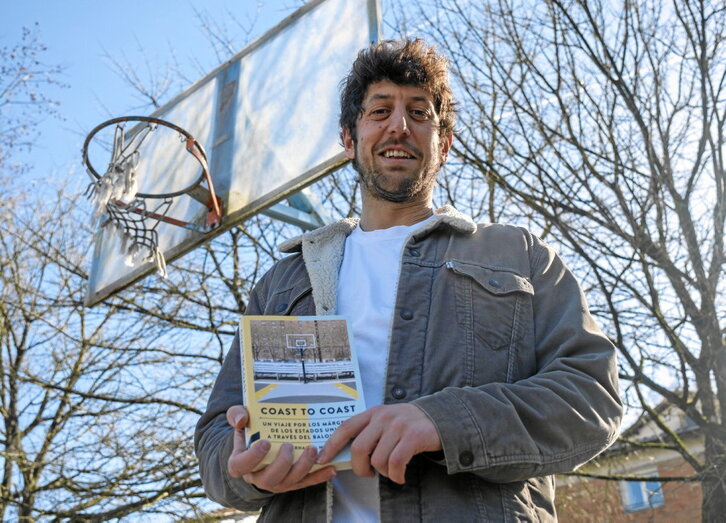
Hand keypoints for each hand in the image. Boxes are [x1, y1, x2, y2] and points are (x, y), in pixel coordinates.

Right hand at [226, 405, 335, 492]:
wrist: (259, 444)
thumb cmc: (250, 430)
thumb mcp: (240, 419)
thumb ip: (236, 415)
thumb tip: (241, 419)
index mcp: (241, 463)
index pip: (242, 465)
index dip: (253, 456)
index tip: (265, 442)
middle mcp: (258, 476)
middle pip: (269, 478)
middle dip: (282, 463)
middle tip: (289, 446)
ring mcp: (277, 482)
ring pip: (290, 481)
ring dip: (303, 467)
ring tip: (312, 450)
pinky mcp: (293, 483)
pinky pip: (307, 482)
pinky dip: (319, 476)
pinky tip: (330, 468)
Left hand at [316, 404, 441, 483]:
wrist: (441, 417)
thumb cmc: (409, 424)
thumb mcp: (387, 419)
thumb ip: (370, 431)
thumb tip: (348, 453)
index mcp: (373, 412)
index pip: (345, 427)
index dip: (331, 444)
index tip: (323, 458)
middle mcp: (383, 417)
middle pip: (358, 448)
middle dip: (360, 468)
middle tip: (368, 473)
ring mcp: (398, 426)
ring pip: (378, 460)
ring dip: (383, 473)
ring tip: (391, 471)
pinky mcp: (412, 437)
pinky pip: (395, 464)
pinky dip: (396, 476)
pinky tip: (400, 476)